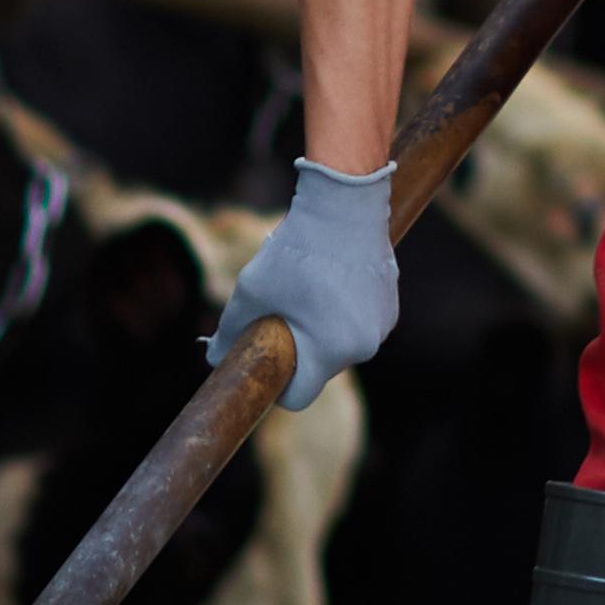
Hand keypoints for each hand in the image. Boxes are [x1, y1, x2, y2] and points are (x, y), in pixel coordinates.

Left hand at [219, 159, 400, 411]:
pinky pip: (358, 326)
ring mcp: (382, 326)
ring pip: (340, 346)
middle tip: (281, 315)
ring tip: (307, 293)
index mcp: (331, 351)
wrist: (344, 207)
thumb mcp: (251, 293)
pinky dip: (342, 314)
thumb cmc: (296, 253)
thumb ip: (229, 332)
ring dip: (322, 332)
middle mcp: (364, 346)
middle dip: (300, 351)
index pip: (298, 397)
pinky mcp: (390, 305)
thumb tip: (215, 357)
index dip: (276, 386)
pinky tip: (331, 282)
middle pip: (320, 369)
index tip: (265, 362)